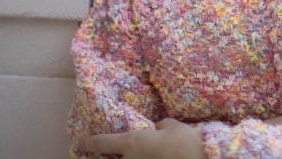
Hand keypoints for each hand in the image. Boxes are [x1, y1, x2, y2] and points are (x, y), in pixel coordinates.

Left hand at [76, 119, 204, 157]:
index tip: (80, 143)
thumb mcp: (172, 126)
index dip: (89, 143)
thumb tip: (157, 130)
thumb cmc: (185, 140)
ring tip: (124, 156)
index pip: (103, 143)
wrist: (201, 158)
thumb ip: (160, 127)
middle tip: (96, 158)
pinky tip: (153, 156)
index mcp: (132, 143)